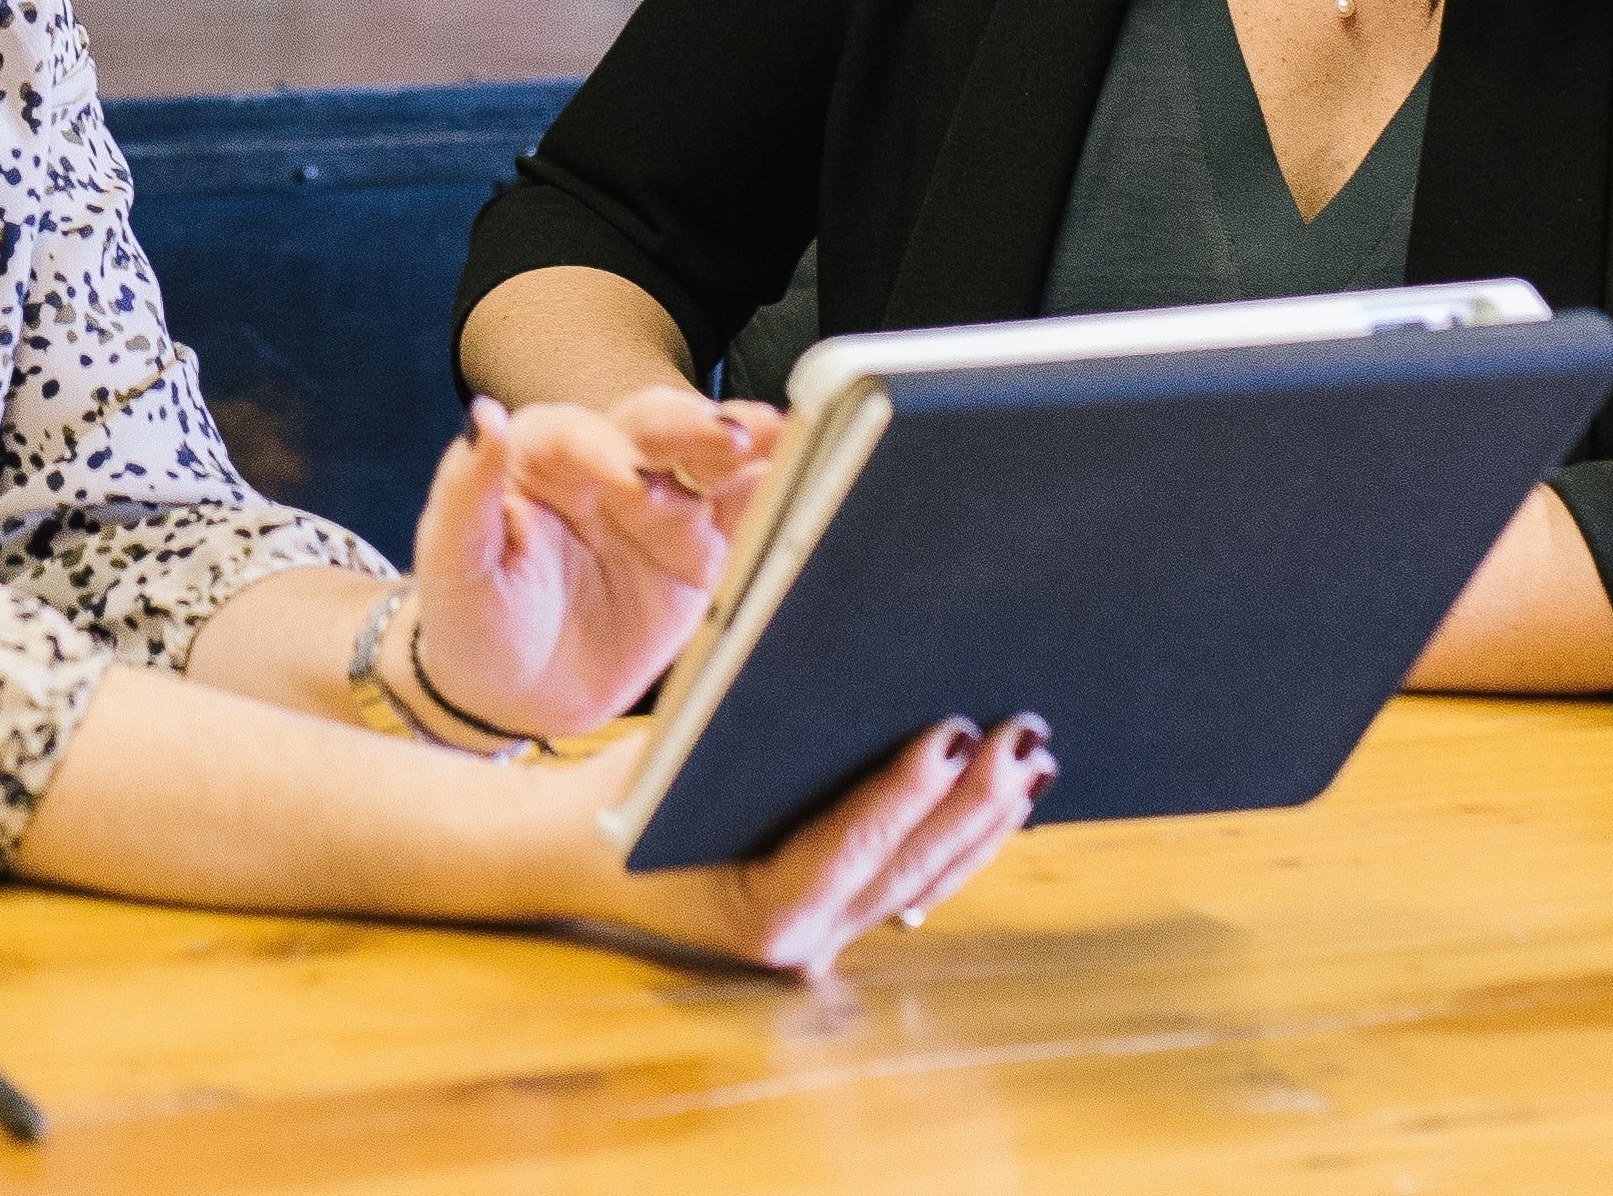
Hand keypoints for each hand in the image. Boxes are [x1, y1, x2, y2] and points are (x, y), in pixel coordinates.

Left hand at [407, 388, 784, 739]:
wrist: (514, 697)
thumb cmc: (472, 621)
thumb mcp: (453, 563)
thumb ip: (465, 491)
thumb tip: (484, 418)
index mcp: (541, 459)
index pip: (575, 433)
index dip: (604, 449)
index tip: (627, 480)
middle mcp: (607, 469)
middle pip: (653, 428)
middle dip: (692, 427)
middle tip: (729, 435)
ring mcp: (660, 509)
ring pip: (706, 461)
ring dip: (745, 445)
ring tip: (782, 436)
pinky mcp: (699, 553)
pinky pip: (742, 516)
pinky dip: (774, 495)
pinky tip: (805, 477)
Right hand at [531, 714, 1055, 975]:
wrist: (580, 854)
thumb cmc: (626, 795)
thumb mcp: (675, 758)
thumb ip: (756, 736)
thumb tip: (848, 670)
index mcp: (756, 914)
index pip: (846, 849)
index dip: (905, 794)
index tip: (954, 735)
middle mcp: (801, 943)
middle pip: (907, 869)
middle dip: (974, 801)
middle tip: (1022, 734)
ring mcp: (827, 938)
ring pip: (926, 881)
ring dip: (986, 821)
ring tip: (1032, 756)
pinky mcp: (841, 917)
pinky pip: (917, 883)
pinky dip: (963, 837)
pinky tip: (1005, 795)